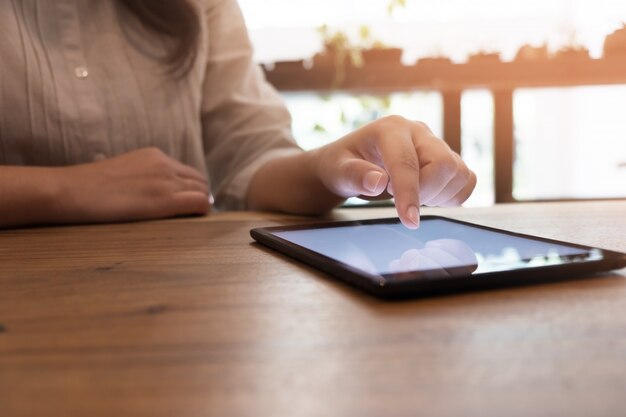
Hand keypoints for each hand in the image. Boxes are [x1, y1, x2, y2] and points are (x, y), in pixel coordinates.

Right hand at [54, 147, 209, 223]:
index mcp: (153, 155)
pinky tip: (193, 222)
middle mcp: (164, 164)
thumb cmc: (87, 188)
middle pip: (199, 180)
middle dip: (199, 197)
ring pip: (202, 191)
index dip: (190, 189)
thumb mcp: (120, 173)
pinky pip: (199, 203)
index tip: (187, 204)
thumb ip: (140, 178)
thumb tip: (148, 194)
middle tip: (191, 216)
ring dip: (200, 206)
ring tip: (191, 222)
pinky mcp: (165, 199)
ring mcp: (166, 180)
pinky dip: (202, 212)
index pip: (186, 172)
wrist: (70, 190)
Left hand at [313, 116, 475, 228]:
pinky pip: (467, 179)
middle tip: (400, 201)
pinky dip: (452, 195)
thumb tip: (378, 182)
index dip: (409, 194)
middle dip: (426, 192)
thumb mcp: (338, 171)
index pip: (407, 162)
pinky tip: (428, 196)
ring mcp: (434, 143)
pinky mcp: (446, 157)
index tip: (409, 222)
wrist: (351, 162)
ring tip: (411, 195)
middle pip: (443, 164)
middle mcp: (417, 131)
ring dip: (438, 195)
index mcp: (390, 129)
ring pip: (458, 172)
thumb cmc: (343, 165)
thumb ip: (355, 175)